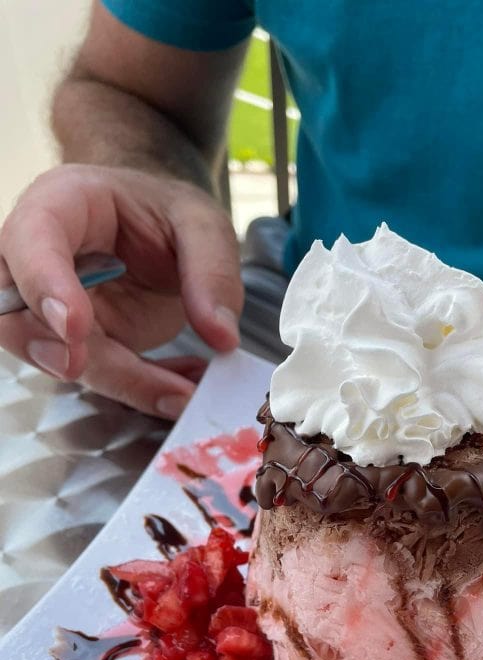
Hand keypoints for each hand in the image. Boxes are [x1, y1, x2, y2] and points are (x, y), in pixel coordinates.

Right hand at [0, 164, 242, 417]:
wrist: (162, 232)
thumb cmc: (167, 213)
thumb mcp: (203, 224)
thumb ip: (213, 271)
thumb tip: (221, 336)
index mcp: (60, 205)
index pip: (29, 240)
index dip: (44, 285)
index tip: (74, 327)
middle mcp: (40, 259)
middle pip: (19, 311)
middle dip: (54, 350)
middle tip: (99, 371)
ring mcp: (53, 309)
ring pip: (58, 358)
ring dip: (120, 382)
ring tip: (181, 390)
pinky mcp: (79, 346)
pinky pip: (101, 377)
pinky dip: (145, 389)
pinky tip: (184, 384)